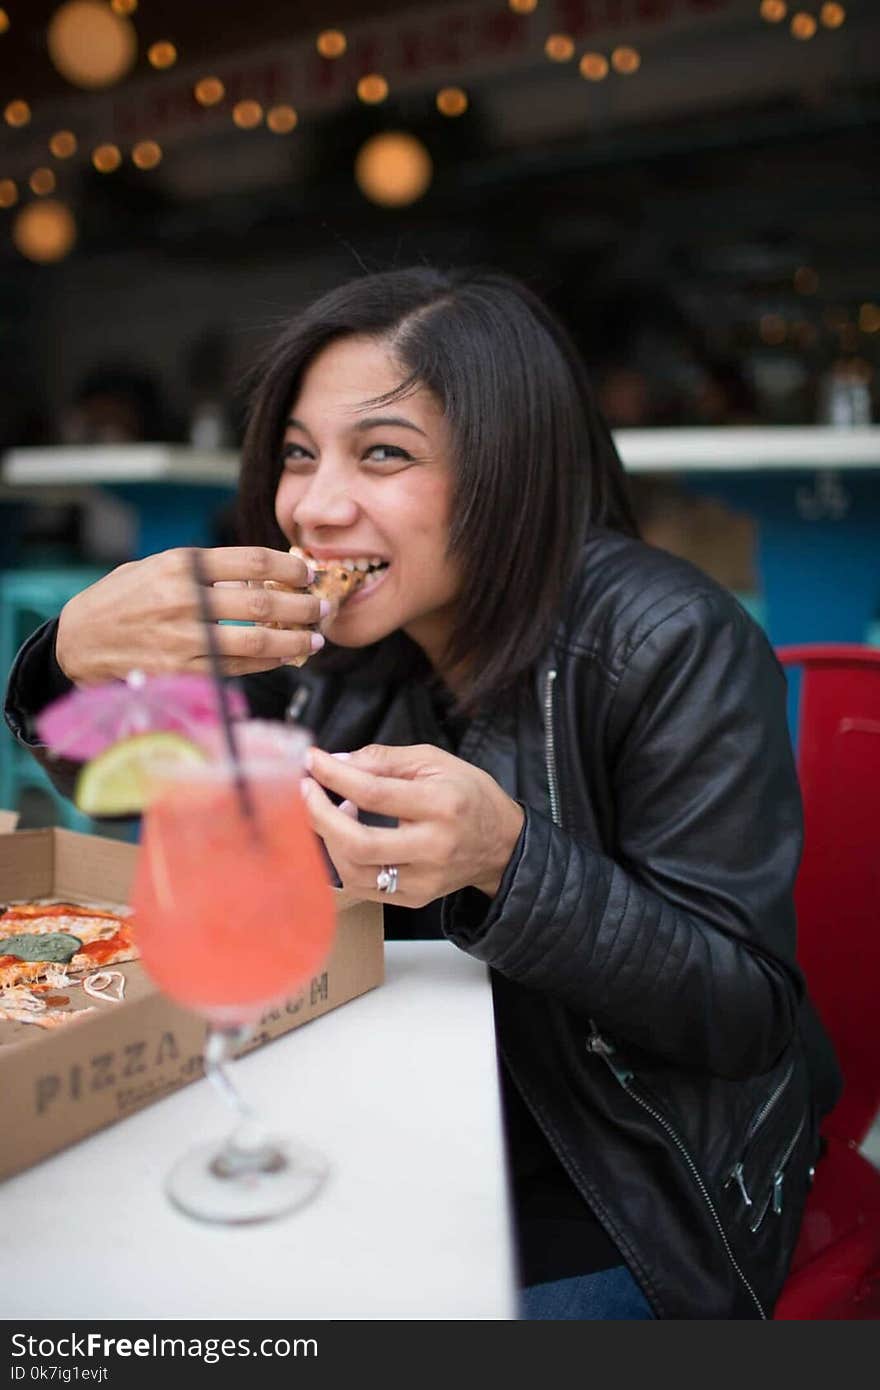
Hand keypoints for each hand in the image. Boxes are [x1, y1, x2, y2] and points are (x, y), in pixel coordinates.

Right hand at [55, 546, 326, 684]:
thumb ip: (201, 569)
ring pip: (256, 642)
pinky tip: (284, 658)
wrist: (76, 642)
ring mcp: (184, 640)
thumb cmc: (120, 600)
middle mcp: (184, 600)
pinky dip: (268, 664)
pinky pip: (238, 669)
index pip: (251, 560)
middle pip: (262, 603)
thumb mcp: (154, 567)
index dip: (289, 567)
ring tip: (314, 640)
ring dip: (294, 641)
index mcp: (179, 565)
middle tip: (322, 608)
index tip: (307, 572)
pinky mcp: (182, 673)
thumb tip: (258, 573)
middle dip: (302, 607)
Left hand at [300, 743, 524, 905]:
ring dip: (330, 839)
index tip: (312, 761)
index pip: (374, 793)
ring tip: (334, 811)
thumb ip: (384, 759)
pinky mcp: (415, 898)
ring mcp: (424, 880)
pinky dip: (343, 860)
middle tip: (306, 791)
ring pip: (355, 871)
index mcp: (442, 805)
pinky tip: (347, 835)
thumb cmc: (468, 795)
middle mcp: (433, 847)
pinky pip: (363, 887)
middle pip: (358, 843)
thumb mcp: (434, 761)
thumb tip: (336, 762)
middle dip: (320, 816)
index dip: (335, 776)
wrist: (502, 843)